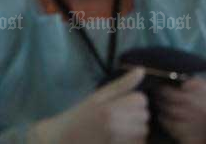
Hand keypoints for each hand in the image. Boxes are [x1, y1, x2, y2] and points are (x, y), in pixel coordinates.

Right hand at [28, 68, 148, 143]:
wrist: (60, 140)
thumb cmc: (79, 117)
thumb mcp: (98, 97)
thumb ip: (122, 85)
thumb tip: (142, 70)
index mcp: (110, 109)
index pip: (141, 100)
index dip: (134, 100)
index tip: (122, 104)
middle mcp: (115, 127)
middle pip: (145, 117)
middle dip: (137, 116)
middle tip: (121, 117)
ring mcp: (116, 142)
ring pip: (143, 133)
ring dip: (137, 131)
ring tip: (121, 129)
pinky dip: (133, 142)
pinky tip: (120, 139)